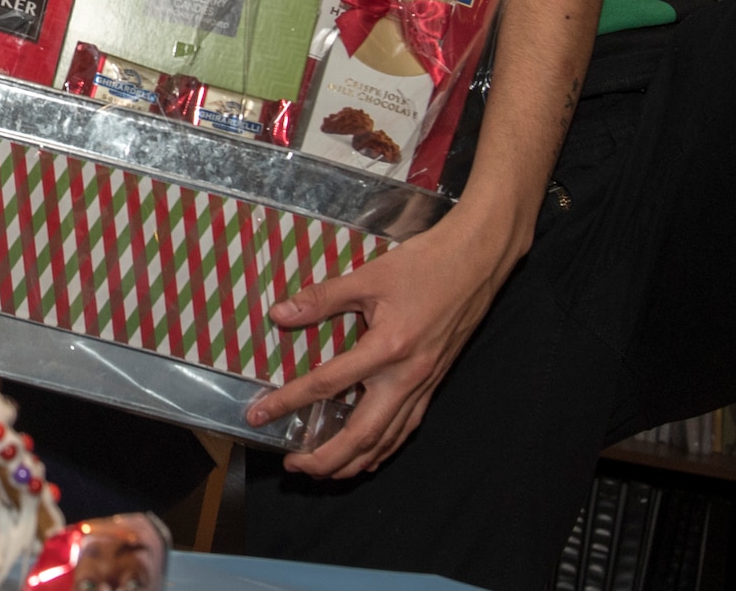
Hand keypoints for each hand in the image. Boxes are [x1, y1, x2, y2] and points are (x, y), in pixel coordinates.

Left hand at [245, 199, 523, 477]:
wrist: (476, 264)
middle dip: (325, 458)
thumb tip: (279, 314)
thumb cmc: (424, 266)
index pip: (327, 385)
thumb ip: (323, 298)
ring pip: (387, 440)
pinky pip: (406, 428)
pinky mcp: (434, 384)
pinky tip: (368, 456)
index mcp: (387, 349)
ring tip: (323, 472)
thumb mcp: (368, 276)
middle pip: (362, 434)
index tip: (259, 414)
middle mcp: (407, 377)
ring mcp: (424, 385)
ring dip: (353, 462)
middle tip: (293, 466)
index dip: (288, 402)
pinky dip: (383, 449)